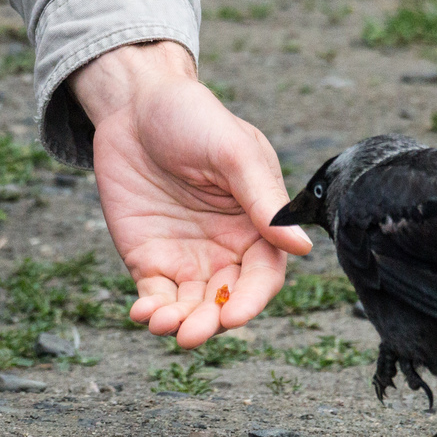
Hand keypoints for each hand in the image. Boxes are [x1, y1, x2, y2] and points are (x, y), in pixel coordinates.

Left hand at [69, 41, 311, 348]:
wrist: (135, 104)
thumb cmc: (194, 118)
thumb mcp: (233, 152)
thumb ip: (263, 199)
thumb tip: (301, 248)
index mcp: (256, 225)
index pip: (263, 276)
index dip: (251, 301)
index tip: (232, 316)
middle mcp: (225, 248)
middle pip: (226, 300)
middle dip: (211, 321)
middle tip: (192, 332)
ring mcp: (186, 256)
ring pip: (190, 305)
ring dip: (180, 322)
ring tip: (162, 324)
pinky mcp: (148, 257)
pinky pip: (154, 294)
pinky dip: (150, 310)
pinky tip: (143, 313)